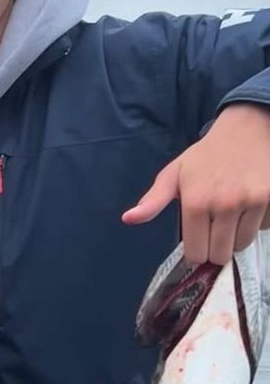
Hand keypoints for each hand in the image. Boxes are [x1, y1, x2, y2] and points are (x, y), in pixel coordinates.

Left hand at [123, 104, 269, 264]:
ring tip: (230, 217)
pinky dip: (255, 223)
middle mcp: (224, 204)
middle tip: (213, 231)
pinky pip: (263, 229)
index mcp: (196, 202)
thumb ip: (153, 200)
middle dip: (215, 249)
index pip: (196, 252)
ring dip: (235, 238)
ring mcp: (251, 202)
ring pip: (242, 245)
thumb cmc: (206, 155)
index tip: (197, 243)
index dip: (195, 252)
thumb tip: (127, 219)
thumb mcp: (174, 174)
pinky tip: (249, 207)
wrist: (248, 128)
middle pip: (219, 254)